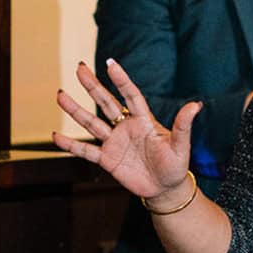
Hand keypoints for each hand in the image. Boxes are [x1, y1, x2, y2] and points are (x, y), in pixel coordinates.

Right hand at [54, 58, 196, 202]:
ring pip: (91, 123)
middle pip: (105, 102)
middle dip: (92, 85)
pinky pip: (86, 151)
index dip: (121, 80)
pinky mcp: (107, 160)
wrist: (165, 189)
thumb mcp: (181, 146)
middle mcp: (125, 127)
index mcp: (143, 121)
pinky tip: (56, 136)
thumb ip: (183, 125)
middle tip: (79, 68)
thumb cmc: (176, 166)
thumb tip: (196, 105)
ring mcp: (114, 142)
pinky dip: (71, 145)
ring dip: (76, 110)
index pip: (130, 95)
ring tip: (60, 95)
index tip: (110, 63)